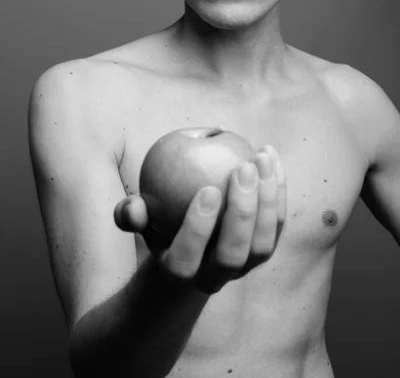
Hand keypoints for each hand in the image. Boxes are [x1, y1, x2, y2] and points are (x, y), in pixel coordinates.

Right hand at [114, 145, 285, 293]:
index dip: (198, 229)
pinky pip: (277, 224)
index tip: (208, 189)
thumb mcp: (142, 218)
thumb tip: (132, 206)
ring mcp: (244, 268)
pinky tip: (268, 155)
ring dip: (267, 200)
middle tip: (243, 168)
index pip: (186, 260)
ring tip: (260, 157)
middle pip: (232, 255)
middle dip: (241, 213)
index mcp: (180, 271)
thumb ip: (132, 213)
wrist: (193, 244)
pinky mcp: (265, 249)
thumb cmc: (161, 221)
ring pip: (262, 245)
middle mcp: (215, 277)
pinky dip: (278, 190)